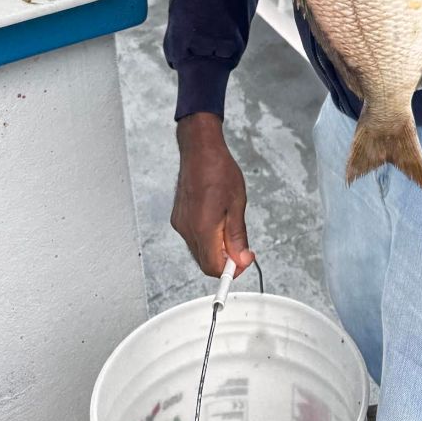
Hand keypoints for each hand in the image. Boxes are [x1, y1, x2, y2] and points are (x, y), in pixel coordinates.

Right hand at [171, 113, 254, 277]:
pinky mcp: (178, 218)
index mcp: (203, 226)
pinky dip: (206, 238)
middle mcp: (187, 228)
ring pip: (199, 251)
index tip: (243, 263)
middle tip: (241, 248)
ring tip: (229, 227)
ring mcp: (180, 224)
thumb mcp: (237, 204)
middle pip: (205, 262)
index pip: (213, 267)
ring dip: (215, 249)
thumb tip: (242, 259)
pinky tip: (217, 221)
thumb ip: (237, 236)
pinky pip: (193, 239)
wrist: (199, 150)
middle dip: (224, 260)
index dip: (230, 270)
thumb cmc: (218, 169)